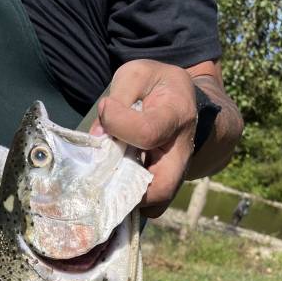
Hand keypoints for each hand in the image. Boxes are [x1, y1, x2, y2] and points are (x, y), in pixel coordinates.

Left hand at [90, 59, 197, 217]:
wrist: (182, 101)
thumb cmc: (156, 86)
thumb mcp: (138, 75)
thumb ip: (118, 98)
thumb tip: (99, 134)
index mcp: (176, 115)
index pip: (147, 132)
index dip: (118, 124)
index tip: (106, 108)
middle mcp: (182, 151)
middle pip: (162, 188)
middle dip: (127, 188)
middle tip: (102, 174)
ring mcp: (177, 173)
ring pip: (155, 204)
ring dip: (126, 200)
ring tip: (103, 181)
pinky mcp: (166, 185)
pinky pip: (148, 205)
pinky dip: (128, 202)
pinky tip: (110, 185)